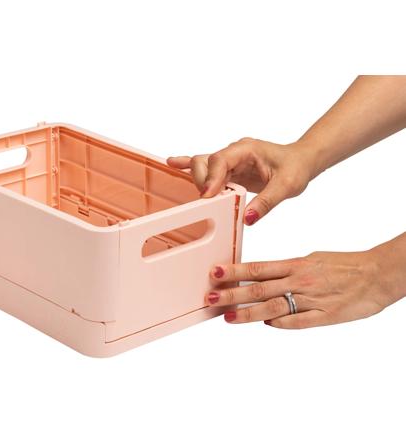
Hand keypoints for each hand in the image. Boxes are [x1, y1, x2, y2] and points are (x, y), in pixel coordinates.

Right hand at [167, 138, 316, 224]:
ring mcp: (230, 160)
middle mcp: (235, 152)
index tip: (208, 195)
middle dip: (202, 180)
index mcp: (247, 149)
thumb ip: (267, 202)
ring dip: (197, 179)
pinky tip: (173, 163)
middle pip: (206, 160)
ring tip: (198, 196)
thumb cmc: (295, 168)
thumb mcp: (287, 186)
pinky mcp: (228, 169)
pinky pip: (206, 166)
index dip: (211, 177)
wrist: (301, 161)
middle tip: (206, 200)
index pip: (220, 160)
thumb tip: (248, 217)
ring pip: (203, 164)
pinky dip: (189, 165)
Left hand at [204, 244, 405, 328]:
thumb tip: (265, 276)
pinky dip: (281, 324)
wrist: (377, 273)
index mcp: (295, 265)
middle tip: (210, 297)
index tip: (215, 273)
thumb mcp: (311, 259)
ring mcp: (311, 299)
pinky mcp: (325, 315)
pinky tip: (266, 325)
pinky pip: (298, 322)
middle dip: (232, 293)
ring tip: (228, 317)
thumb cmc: (343, 264)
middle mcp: (299, 281)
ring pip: (274, 306)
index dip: (235, 271)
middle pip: (259, 288)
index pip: (258, 268)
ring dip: (249, 312)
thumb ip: (287, 269)